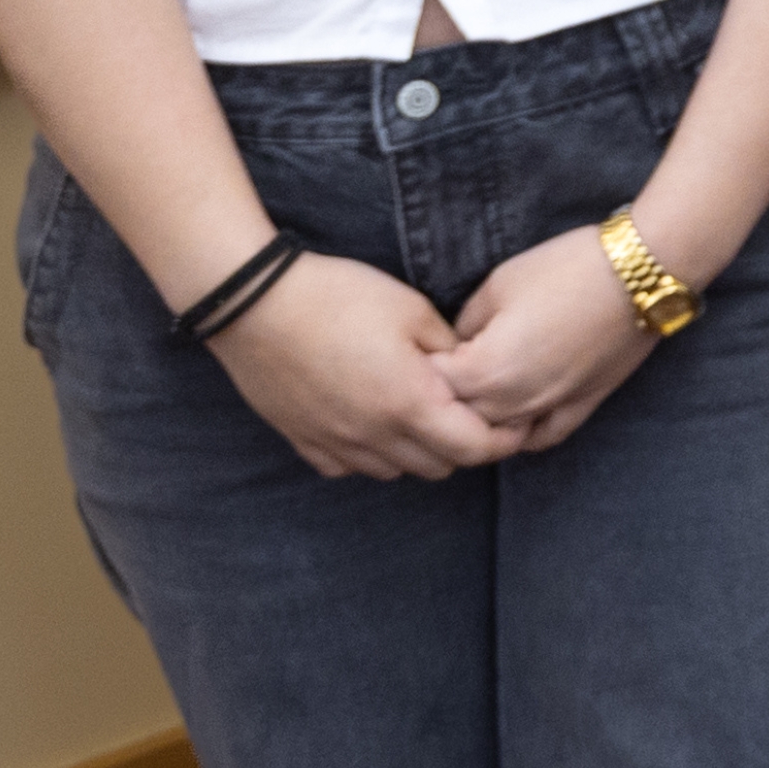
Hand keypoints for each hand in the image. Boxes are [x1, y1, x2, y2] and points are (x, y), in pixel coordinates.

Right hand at [210, 255, 523, 478]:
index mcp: (410, 404)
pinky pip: (349, 466)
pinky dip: (370, 453)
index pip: (475, 449)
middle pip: (439, 466)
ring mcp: (336, 443)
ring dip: (418, 451)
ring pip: (395, 470)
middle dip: (464, 445)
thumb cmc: (337, 297)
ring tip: (421, 414)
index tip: (515, 421)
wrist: (253, 303)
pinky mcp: (303, 441)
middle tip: (471, 413)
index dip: (503, 439)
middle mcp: (374, 436)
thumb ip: (449, 349)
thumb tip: (470, 371)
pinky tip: (371, 421)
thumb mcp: (411, 309)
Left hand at [442, 228, 658, 451]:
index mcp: (485, 370)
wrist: (640, 273)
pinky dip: (522, 433)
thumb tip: (458, 342)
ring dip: (480, 419)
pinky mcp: (583, 406)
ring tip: (472, 393)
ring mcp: (550, 409)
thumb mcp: (498, 284)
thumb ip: (467, 322)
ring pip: (497, 435)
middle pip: (459, 416)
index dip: (422, 365)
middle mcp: (513, 401)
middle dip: (444, 395)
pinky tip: (513, 419)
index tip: (416, 349)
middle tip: (439, 370)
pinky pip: (542, 437)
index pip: (431, 384)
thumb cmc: (566, 269)